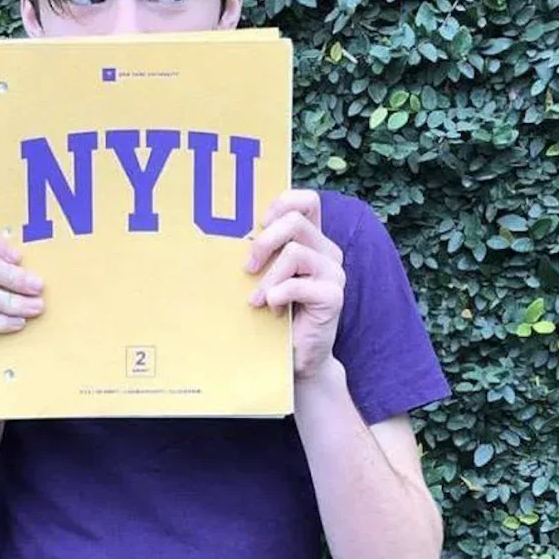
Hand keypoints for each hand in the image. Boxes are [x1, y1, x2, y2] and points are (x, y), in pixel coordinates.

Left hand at [245, 189, 344, 380]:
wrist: (298, 357)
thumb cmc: (275, 313)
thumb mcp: (265, 276)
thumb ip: (260, 253)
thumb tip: (225, 233)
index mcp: (312, 240)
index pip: (306, 201)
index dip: (282, 203)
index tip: (259, 225)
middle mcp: (327, 252)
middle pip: (295, 221)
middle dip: (263, 242)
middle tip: (247, 268)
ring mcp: (333, 273)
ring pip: (295, 252)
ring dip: (268, 277)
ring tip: (257, 299)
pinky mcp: (334, 296)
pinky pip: (298, 284)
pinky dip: (277, 295)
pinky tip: (272, 309)